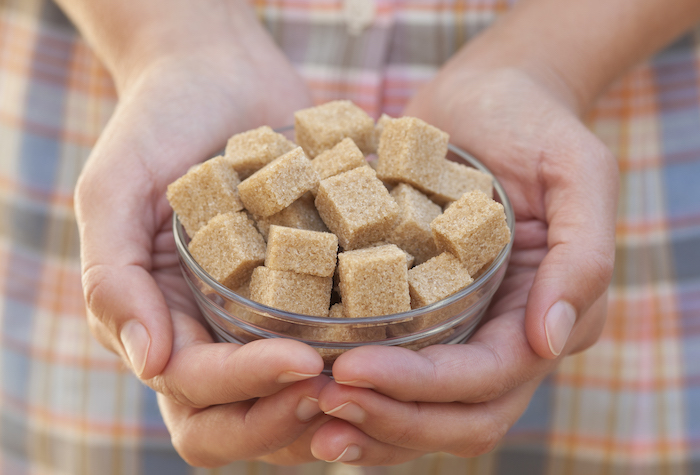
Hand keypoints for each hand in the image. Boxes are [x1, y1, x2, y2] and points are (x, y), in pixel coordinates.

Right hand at [74, 2, 331, 464]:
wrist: (220, 75)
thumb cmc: (157, 124)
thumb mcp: (115, 189)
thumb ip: (113, 277)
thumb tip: (149, 364)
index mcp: (162, 321)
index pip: (195, 389)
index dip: (245, 386)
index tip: (304, 362)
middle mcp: (213, 334)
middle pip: (239, 422)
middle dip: (287, 418)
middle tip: (340, 387)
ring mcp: (265, 319)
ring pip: (292, 401)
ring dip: (333, 405)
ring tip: (377, 377)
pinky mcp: (311, 291)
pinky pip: (334, 343)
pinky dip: (363, 357)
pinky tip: (403, 342)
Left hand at [308, 67, 617, 463]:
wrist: (489, 100)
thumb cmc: (535, 125)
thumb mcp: (577, 173)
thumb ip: (581, 256)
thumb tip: (551, 340)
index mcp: (544, 314)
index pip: (488, 379)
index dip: (423, 388)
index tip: (352, 369)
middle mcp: (504, 336)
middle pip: (456, 416)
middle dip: (391, 419)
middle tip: (321, 403)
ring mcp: (461, 329)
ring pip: (423, 411)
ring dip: (369, 425)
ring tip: (309, 419)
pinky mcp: (421, 311)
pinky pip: (394, 370)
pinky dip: (361, 394)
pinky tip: (310, 391)